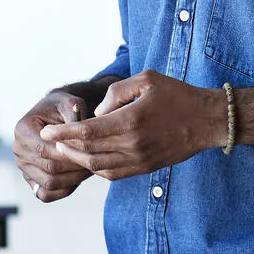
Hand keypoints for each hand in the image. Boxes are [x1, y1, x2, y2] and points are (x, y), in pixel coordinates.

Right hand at [14, 91, 92, 202]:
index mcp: (23, 129)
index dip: (71, 154)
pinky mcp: (30, 178)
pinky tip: (78, 179)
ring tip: (90, 170)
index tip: (92, 152)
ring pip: (49, 183)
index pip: (46, 150)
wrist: (56, 114)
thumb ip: (75, 115)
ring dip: (73, 180)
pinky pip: (45, 194)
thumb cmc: (64, 107)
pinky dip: (63, 191)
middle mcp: (19, 149)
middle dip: (75, 168)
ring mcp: (23, 166)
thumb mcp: (71, 103)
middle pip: (49, 169)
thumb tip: (80, 130)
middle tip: (96, 163)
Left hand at [37, 71, 225, 181]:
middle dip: (64, 147)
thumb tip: (96, 113)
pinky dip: (95, 169)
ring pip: (97, 167)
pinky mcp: (145, 168)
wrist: (208, 121)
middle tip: (51, 141)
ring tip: (65, 150)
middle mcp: (133, 144)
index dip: (62, 133)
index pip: (86, 132)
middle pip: (87, 152)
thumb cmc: (178, 95)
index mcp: (131, 120)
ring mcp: (140, 159)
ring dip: (77, 160)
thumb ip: (115, 93)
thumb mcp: (147, 79)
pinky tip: (88, 159)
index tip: (45, 132)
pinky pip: (112, 174)